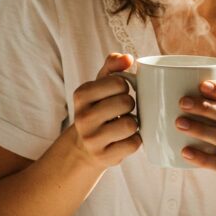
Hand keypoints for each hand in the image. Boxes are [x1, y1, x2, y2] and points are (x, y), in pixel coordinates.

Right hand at [71, 53, 140, 169]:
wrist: (84, 147)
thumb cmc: (98, 109)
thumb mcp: (99, 86)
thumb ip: (112, 66)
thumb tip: (127, 58)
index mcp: (81, 95)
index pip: (118, 82)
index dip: (125, 86)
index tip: (118, 93)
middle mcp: (83, 117)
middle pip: (126, 102)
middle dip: (130, 105)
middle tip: (122, 110)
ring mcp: (92, 139)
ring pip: (131, 124)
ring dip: (133, 123)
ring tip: (124, 124)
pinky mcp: (104, 157)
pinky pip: (133, 143)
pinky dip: (134, 140)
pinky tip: (124, 139)